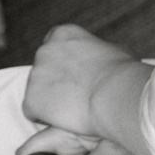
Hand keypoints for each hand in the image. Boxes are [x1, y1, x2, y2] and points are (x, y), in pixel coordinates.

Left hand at [21, 24, 153, 154]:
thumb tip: (104, 58)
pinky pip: (32, 113)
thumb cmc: (123, 75)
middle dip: (55, 85)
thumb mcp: (112, 51)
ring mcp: (36, 74)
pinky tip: (65, 120)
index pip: (53, 50)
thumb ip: (97, 52)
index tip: (75, 82)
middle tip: (77, 99)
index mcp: (63, 34)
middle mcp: (44, 49)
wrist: (115, 94)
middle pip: (43, 72)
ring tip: (75, 111)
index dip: (63, 69)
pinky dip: (45, 119)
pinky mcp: (31, 99)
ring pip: (38, 93)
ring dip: (52, 102)